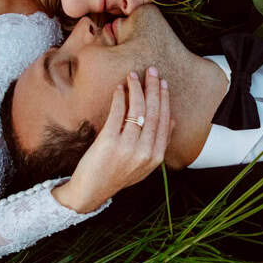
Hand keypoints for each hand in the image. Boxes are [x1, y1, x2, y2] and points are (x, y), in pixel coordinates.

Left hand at [52, 67, 171, 212]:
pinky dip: (119, 98)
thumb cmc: (117, 175)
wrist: (91, 191)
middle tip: (151, 71)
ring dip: (136, 89)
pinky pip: (117, 113)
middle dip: (153, 88)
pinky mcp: (109, 142)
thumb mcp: (144, 164)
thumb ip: (159, 144)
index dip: (164, 99)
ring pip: (137, 110)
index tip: (163, 83)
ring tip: (132, 76)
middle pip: (153, 112)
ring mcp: (128, 147)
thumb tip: (171, 120)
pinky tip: (119, 89)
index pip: (164, 120)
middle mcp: (145, 151)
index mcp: (156, 157)